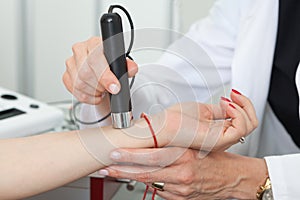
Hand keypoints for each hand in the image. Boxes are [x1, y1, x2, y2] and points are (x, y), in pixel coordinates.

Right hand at [63, 37, 137, 103]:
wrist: (102, 70)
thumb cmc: (110, 63)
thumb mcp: (122, 63)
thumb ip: (128, 65)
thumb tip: (132, 68)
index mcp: (94, 43)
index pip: (95, 59)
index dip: (105, 76)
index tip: (114, 87)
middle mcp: (80, 50)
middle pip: (85, 73)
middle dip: (100, 86)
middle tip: (108, 89)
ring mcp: (71, 63)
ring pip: (79, 84)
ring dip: (94, 92)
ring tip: (102, 90)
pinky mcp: (66, 76)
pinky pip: (74, 91)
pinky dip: (87, 97)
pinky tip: (94, 94)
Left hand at [100, 147, 266, 199]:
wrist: (233, 179)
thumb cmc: (216, 159)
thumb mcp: (196, 145)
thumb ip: (174, 144)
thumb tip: (152, 138)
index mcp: (185, 156)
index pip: (152, 156)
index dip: (131, 155)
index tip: (115, 152)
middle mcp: (181, 174)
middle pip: (145, 172)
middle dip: (122, 169)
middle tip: (105, 166)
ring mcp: (180, 189)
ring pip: (150, 182)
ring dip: (131, 176)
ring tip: (114, 171)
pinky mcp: (180, 198)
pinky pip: (160, 190)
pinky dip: (150, 182)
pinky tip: (142, 176)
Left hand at [153, 89, 257, 150]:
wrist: (161, 128)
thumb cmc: (174, 121)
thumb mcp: (202, 110)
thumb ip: (219, 110)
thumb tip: (230, 104)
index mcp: (218, 131)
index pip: (243, 121)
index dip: (244, 104)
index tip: (233, 93)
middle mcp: (222, 138)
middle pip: (251, 124)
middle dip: (247, 104)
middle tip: (234, 94)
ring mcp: (221, 140)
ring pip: (249, 125)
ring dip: (243, 106)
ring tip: (228, 100)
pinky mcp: (217, 141)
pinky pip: (240, 129)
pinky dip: (238, 113)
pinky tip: (227, 105)